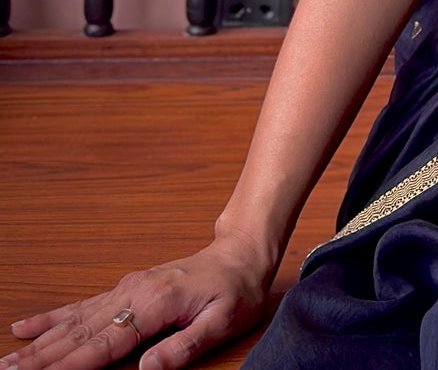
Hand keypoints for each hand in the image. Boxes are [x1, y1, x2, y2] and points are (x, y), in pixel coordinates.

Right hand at [4, 234, 271, 369]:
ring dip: (37, 345)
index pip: (104, 345)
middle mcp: (132, 294)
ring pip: (72, 323)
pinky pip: (81, 306)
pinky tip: (24, 328)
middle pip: (77, 335)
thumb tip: (148, 368)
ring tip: (6, 362)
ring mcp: (124, 290)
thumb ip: (185, 346)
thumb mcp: (223, 321)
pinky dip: (50, 319)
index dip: (68, 366)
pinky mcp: (124, 290)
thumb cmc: (236, 290)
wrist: (240, 253)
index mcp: (154, 304)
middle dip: (39, 359)